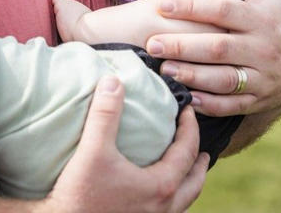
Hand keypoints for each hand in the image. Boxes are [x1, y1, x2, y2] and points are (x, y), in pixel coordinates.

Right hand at [43, 76, 208, 212]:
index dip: (190, 128)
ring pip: (182, 202)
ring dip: (186, 183)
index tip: (188, 110)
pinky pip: (166, 211)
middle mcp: (163, 208)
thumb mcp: (93, 151)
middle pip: (193, 183)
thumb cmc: (80, 196)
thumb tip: (113, 82)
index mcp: (161, 186)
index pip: (187, 152)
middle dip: (198, 163)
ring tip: (183, 170)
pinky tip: (154, 191)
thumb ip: (105, 115)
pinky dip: (170, 198)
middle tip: (201, 149)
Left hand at [147, 0, 280, 117]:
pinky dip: (209, 104)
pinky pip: (232, 105)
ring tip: (164, 69)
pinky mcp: (258, 100)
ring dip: (192, 76)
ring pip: (224, 79)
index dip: (192, 7)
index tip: (162, 6)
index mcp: (260, 19)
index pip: (223, 11)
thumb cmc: (274, 18)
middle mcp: (262, 48)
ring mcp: (262, 77)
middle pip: (219, 48)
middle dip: (183, 46)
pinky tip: (186, 97)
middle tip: (152, 44)